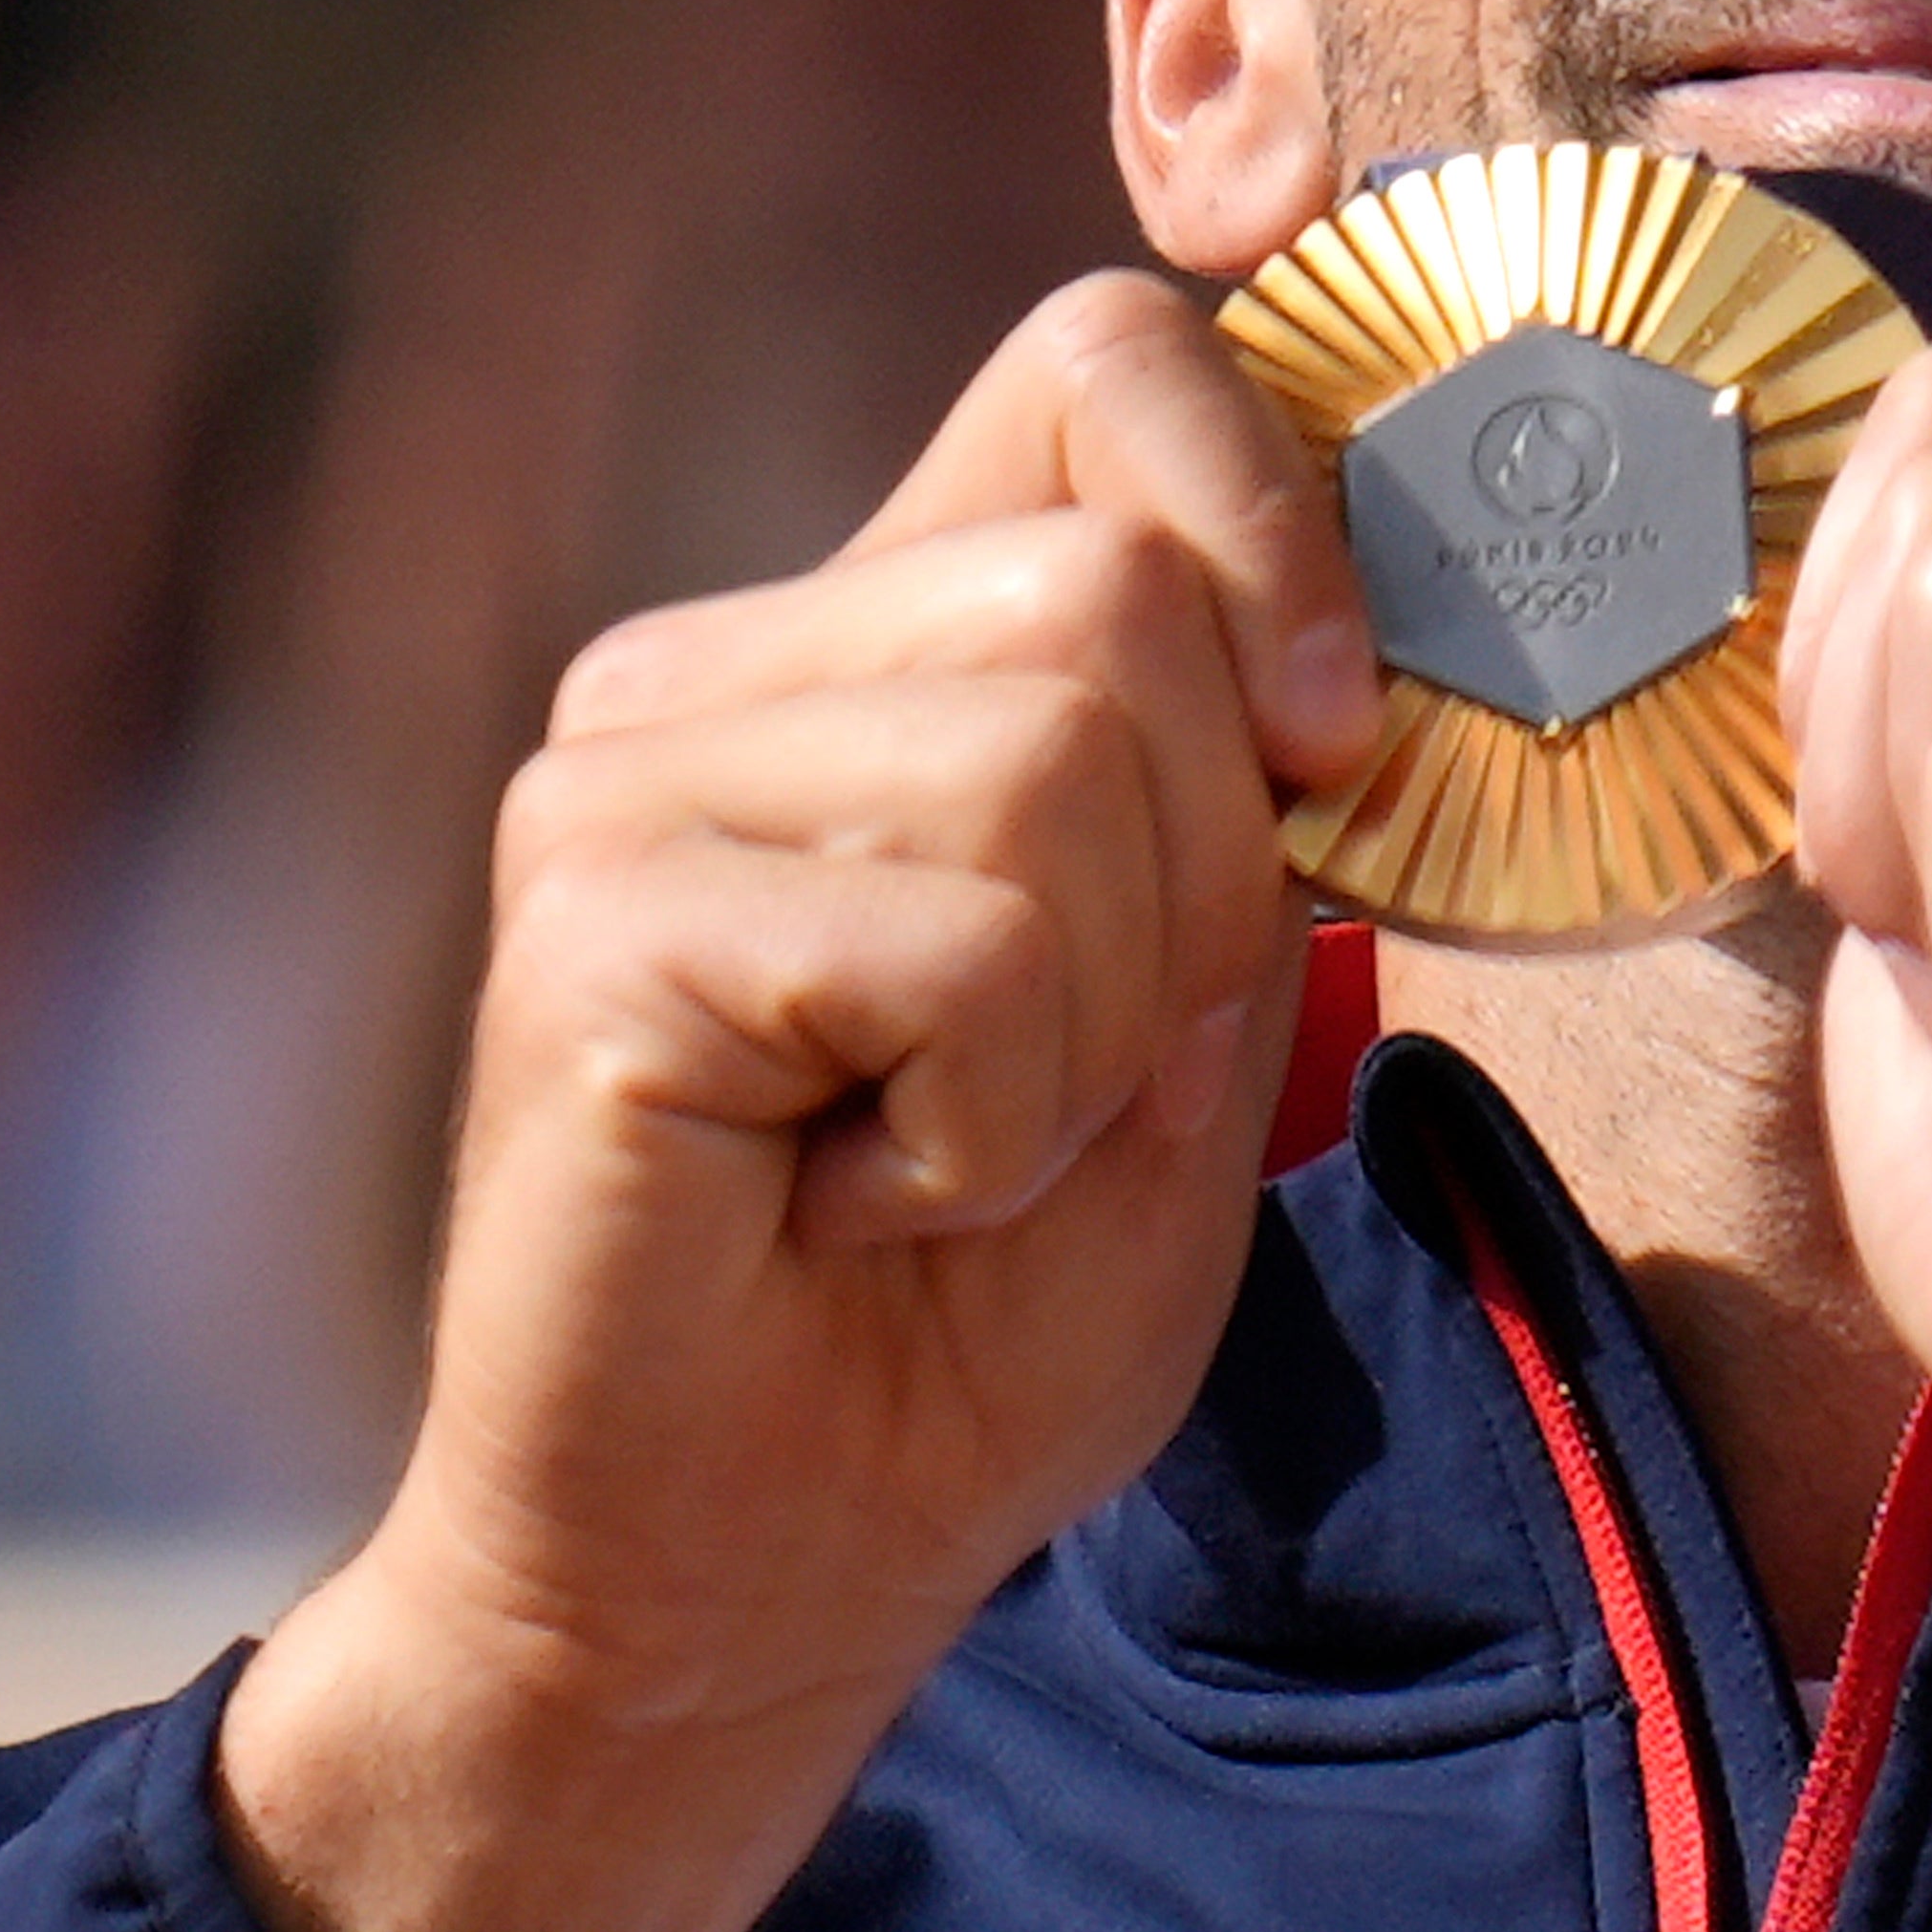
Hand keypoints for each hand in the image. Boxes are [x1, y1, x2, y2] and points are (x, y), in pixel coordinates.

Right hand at [219, 274, 1381, 1931]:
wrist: (753, 1572)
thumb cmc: (973, 1311)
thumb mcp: (1203, 1017)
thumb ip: (1258, 805)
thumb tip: (1341, 642)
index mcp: (881, 634)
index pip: (1109, 358)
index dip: (1278, 518)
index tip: (1330, 749)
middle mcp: (726, 659)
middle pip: (1124, 591)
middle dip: (1196, 881)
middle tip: (1056, 1074)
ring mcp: (625, 777)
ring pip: (1058, 756)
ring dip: (1092, 1026)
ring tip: (947, 1146)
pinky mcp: (590, 927)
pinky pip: (958, 948)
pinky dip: (987, 1127)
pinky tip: (859, 1200)